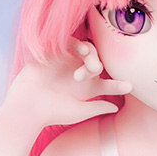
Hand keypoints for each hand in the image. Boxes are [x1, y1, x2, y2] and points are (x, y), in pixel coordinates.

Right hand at [6, 40, 131, 130]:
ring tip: (89, 63)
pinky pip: (70, 42)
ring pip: (88, 50)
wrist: (27, 107)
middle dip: (99, 64)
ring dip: (91, 54)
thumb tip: (116, 107)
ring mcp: (69, 62)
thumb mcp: (79, 111)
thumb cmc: (53, 113)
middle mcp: (80, 73)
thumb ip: (97, 107)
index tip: (130, 86)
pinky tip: (81, 50)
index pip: (107, 83)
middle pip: (99, 62)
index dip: (118, 85)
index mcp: (88, 88)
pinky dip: (77, 44)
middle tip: (94, 69)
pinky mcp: (56, 54)